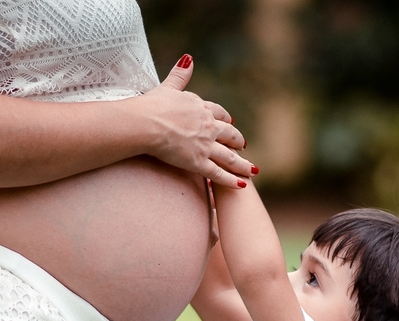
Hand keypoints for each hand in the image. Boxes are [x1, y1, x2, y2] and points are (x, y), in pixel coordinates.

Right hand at [139, 56, 254, 186]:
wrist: (145, 123)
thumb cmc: (152, 105)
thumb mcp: (168, 86)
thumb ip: (180, 75)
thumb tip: (188, 59)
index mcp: (200, 107)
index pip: (218, 113)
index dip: (225, 119)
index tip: (230, 122)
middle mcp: (207, 126)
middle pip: (229, 134)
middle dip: (237, 140)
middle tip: (243, 146)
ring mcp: (205, 145)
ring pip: (229, 157)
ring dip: (242, 164)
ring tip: (252, 170)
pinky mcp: (198, 162)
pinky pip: (218, 173)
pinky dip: (231, 180)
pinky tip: (242, 184)